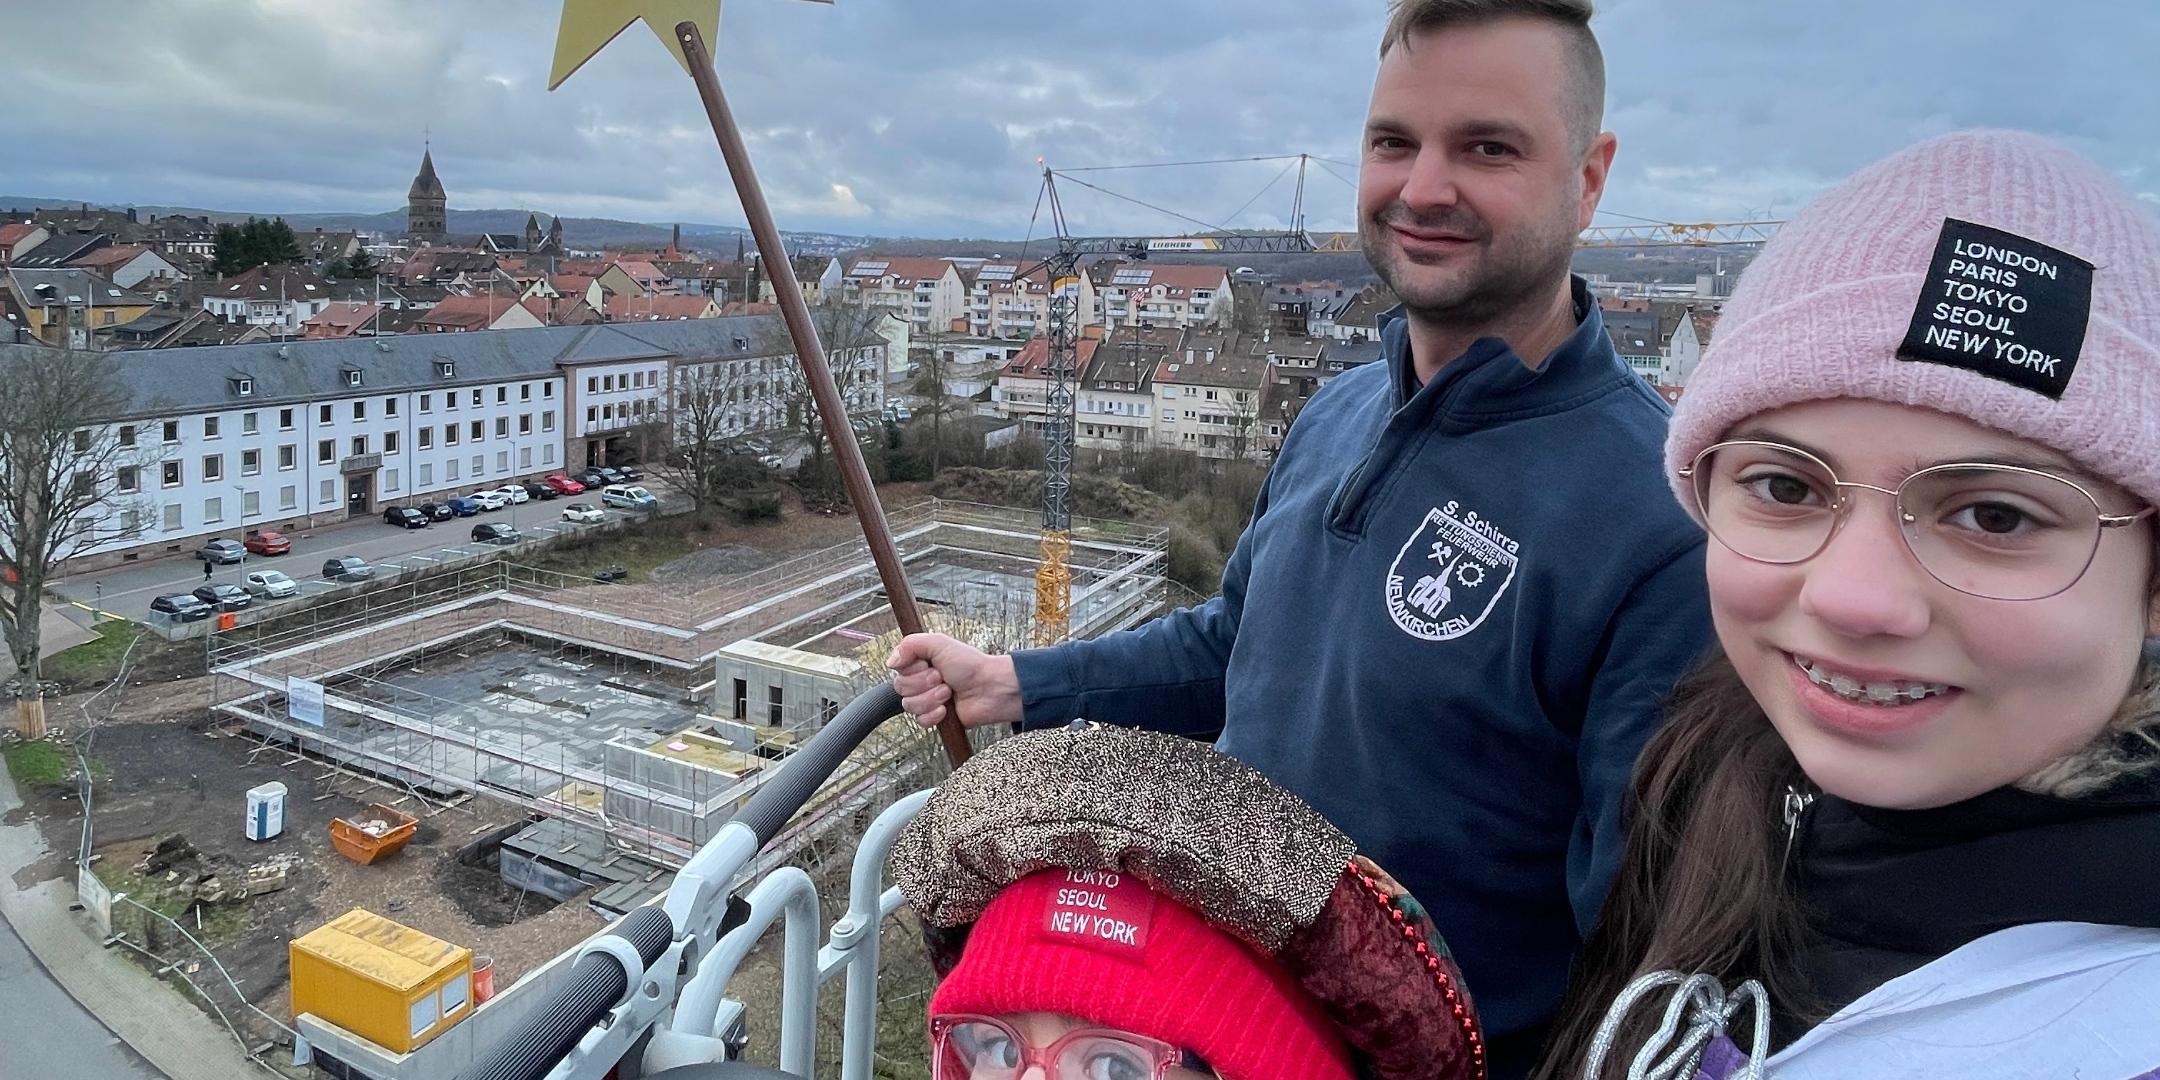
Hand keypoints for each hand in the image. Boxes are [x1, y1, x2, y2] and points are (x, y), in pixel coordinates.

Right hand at [886, 632, 1022, 729]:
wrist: (989, 688)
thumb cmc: (970, 665)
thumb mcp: (939, 643)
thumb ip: (910, 644)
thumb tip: (891, 661)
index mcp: (919, 662)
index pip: (897, 669)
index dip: (911, 669)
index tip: (927, 664)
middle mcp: (921, 681)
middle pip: (900, 688)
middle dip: (923, 683)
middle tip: (942, 678)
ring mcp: (927, 700)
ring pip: (909, 705)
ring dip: (931, 698)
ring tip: (948, 692)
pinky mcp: (934, 717)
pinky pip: (920, 721)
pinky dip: (934, 715)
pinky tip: (946, 709)